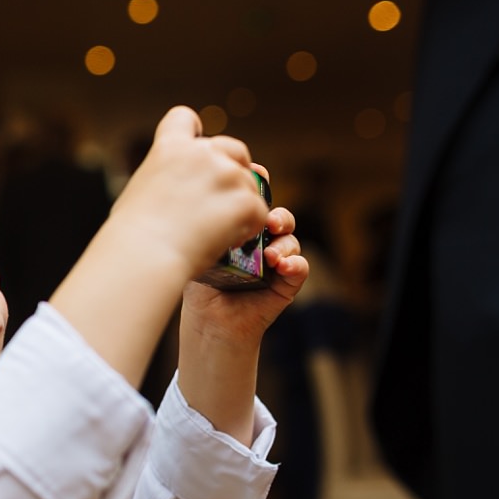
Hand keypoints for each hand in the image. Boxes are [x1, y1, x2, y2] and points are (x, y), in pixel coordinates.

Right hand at [107, 106, 267, 277]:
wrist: (145, 257)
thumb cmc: (131, 236)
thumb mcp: (137, 192)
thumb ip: (161, 179)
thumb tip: (167, 188)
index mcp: (169, 147)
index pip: (184, 118)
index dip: (194, 131)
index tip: (197, 149)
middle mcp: (201, 153)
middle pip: (233, 148)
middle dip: (234, 169)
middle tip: (223, 199)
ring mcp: (226, 175)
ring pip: (250, 185)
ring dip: (241, 205)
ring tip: (221, 232)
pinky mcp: (245, 201)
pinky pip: (259, 212)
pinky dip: (249, 228)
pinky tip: (231, 242)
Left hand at [183, 171, 310, 343]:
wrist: (209, 324)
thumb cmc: (200, 287)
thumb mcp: (198, 251)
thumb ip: (204, 228)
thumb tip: (203, 200)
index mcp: (243, 229)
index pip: (254, 202)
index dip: (258, 185)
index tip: (256, 174)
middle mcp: (262, 241)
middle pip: (278, 217)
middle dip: (277, 216)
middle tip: (269, 222)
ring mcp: (277, 260)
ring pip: (290, 240)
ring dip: (284, 243)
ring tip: (271, 255)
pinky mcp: (288, 282)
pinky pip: (300, 267)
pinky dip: (296, 264)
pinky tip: (283, 266)